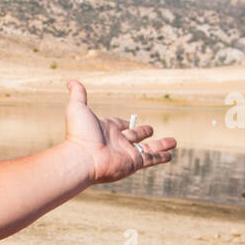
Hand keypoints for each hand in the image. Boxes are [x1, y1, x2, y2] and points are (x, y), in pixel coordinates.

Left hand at [61, 80, 175, 184]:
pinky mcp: (134, 162)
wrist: (82, 159)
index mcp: (106, 129)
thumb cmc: (79, 135)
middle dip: (142, 132)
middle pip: (134, 135)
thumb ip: (78, 95)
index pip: (119, 124)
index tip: (130, 122)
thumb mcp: (78, 109)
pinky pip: (151, 159)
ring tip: (173, 141)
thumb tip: (70, 82)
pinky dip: (161, 157)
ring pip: (148, 148)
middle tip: (150, 129)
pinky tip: (170, 155)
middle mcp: (117, 141)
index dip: (125, 123)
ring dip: (160, 145)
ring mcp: (126, 153)